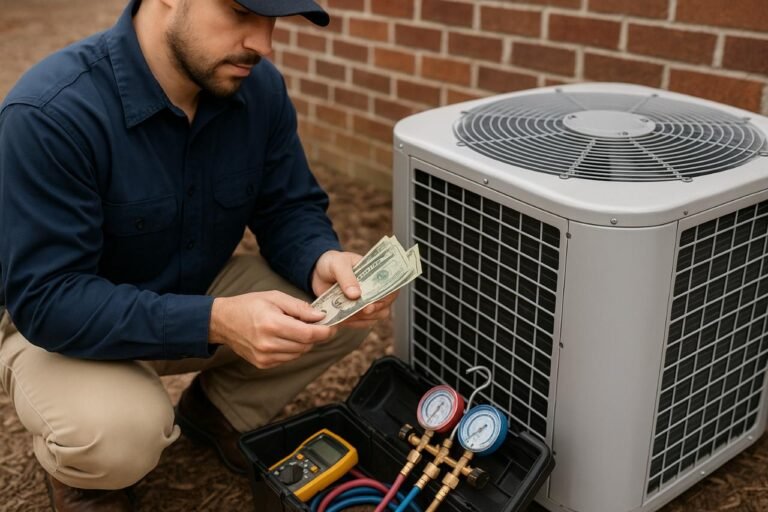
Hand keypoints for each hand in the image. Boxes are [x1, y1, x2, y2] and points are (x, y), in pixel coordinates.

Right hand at [209, 291, 336, 368]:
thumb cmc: (250, 305)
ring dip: (305, 343)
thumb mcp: (275, 297)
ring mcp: (264, 356)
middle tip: (318, 324)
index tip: (333, 326)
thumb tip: (321, 317)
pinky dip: (293, 349)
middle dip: (316, 335)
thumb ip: (299, 307)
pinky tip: (286, 337)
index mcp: (271, 324)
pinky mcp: (263, 364)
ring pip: (299, 353)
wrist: (223, 321)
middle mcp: (267, 344)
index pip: (308, 334)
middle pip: (306, 345)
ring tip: (298, 328)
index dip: (325, 331)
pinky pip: (288, 358)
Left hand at [311, 250, 397, 328]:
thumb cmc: (333, 263)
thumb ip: (347, 278)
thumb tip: (356, 295)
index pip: (392, 288)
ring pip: (375, 317)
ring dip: (361, 318)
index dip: (386, 298)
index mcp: (376, 275)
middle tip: (358, 309)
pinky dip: (352, 323)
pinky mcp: (357, 313)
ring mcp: (367, 303)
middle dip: (372, 311)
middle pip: (385, 306)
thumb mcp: (338, 264)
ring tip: (346, 311)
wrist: (318, 273)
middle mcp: (375, 290)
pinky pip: (361, 323)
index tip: (371, 303)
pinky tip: (342, 317)